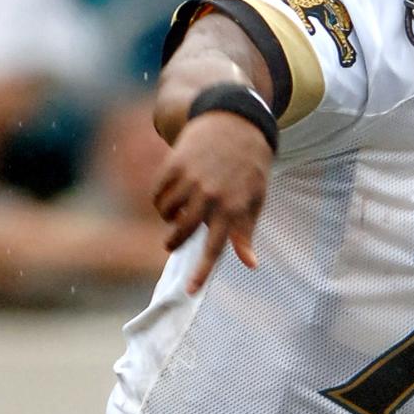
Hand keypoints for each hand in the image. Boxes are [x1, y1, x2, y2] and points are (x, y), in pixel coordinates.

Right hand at [151, 112, 272, 294]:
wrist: (235, 121)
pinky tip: (168, 195)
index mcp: (233, 207)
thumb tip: (251, 264)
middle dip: (173, 242)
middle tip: (171, 243)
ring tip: (174, 213)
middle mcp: (211, 196)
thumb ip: (246, 232)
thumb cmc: (249, 166)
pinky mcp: (175, 164)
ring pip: (166, 212)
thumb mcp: (255, 198)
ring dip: (167, 217)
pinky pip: (157, 192)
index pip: (214, 248)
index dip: (201, 272)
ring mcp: (191, 179)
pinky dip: (159, 198)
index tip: (190, 291)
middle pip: (182, 232)